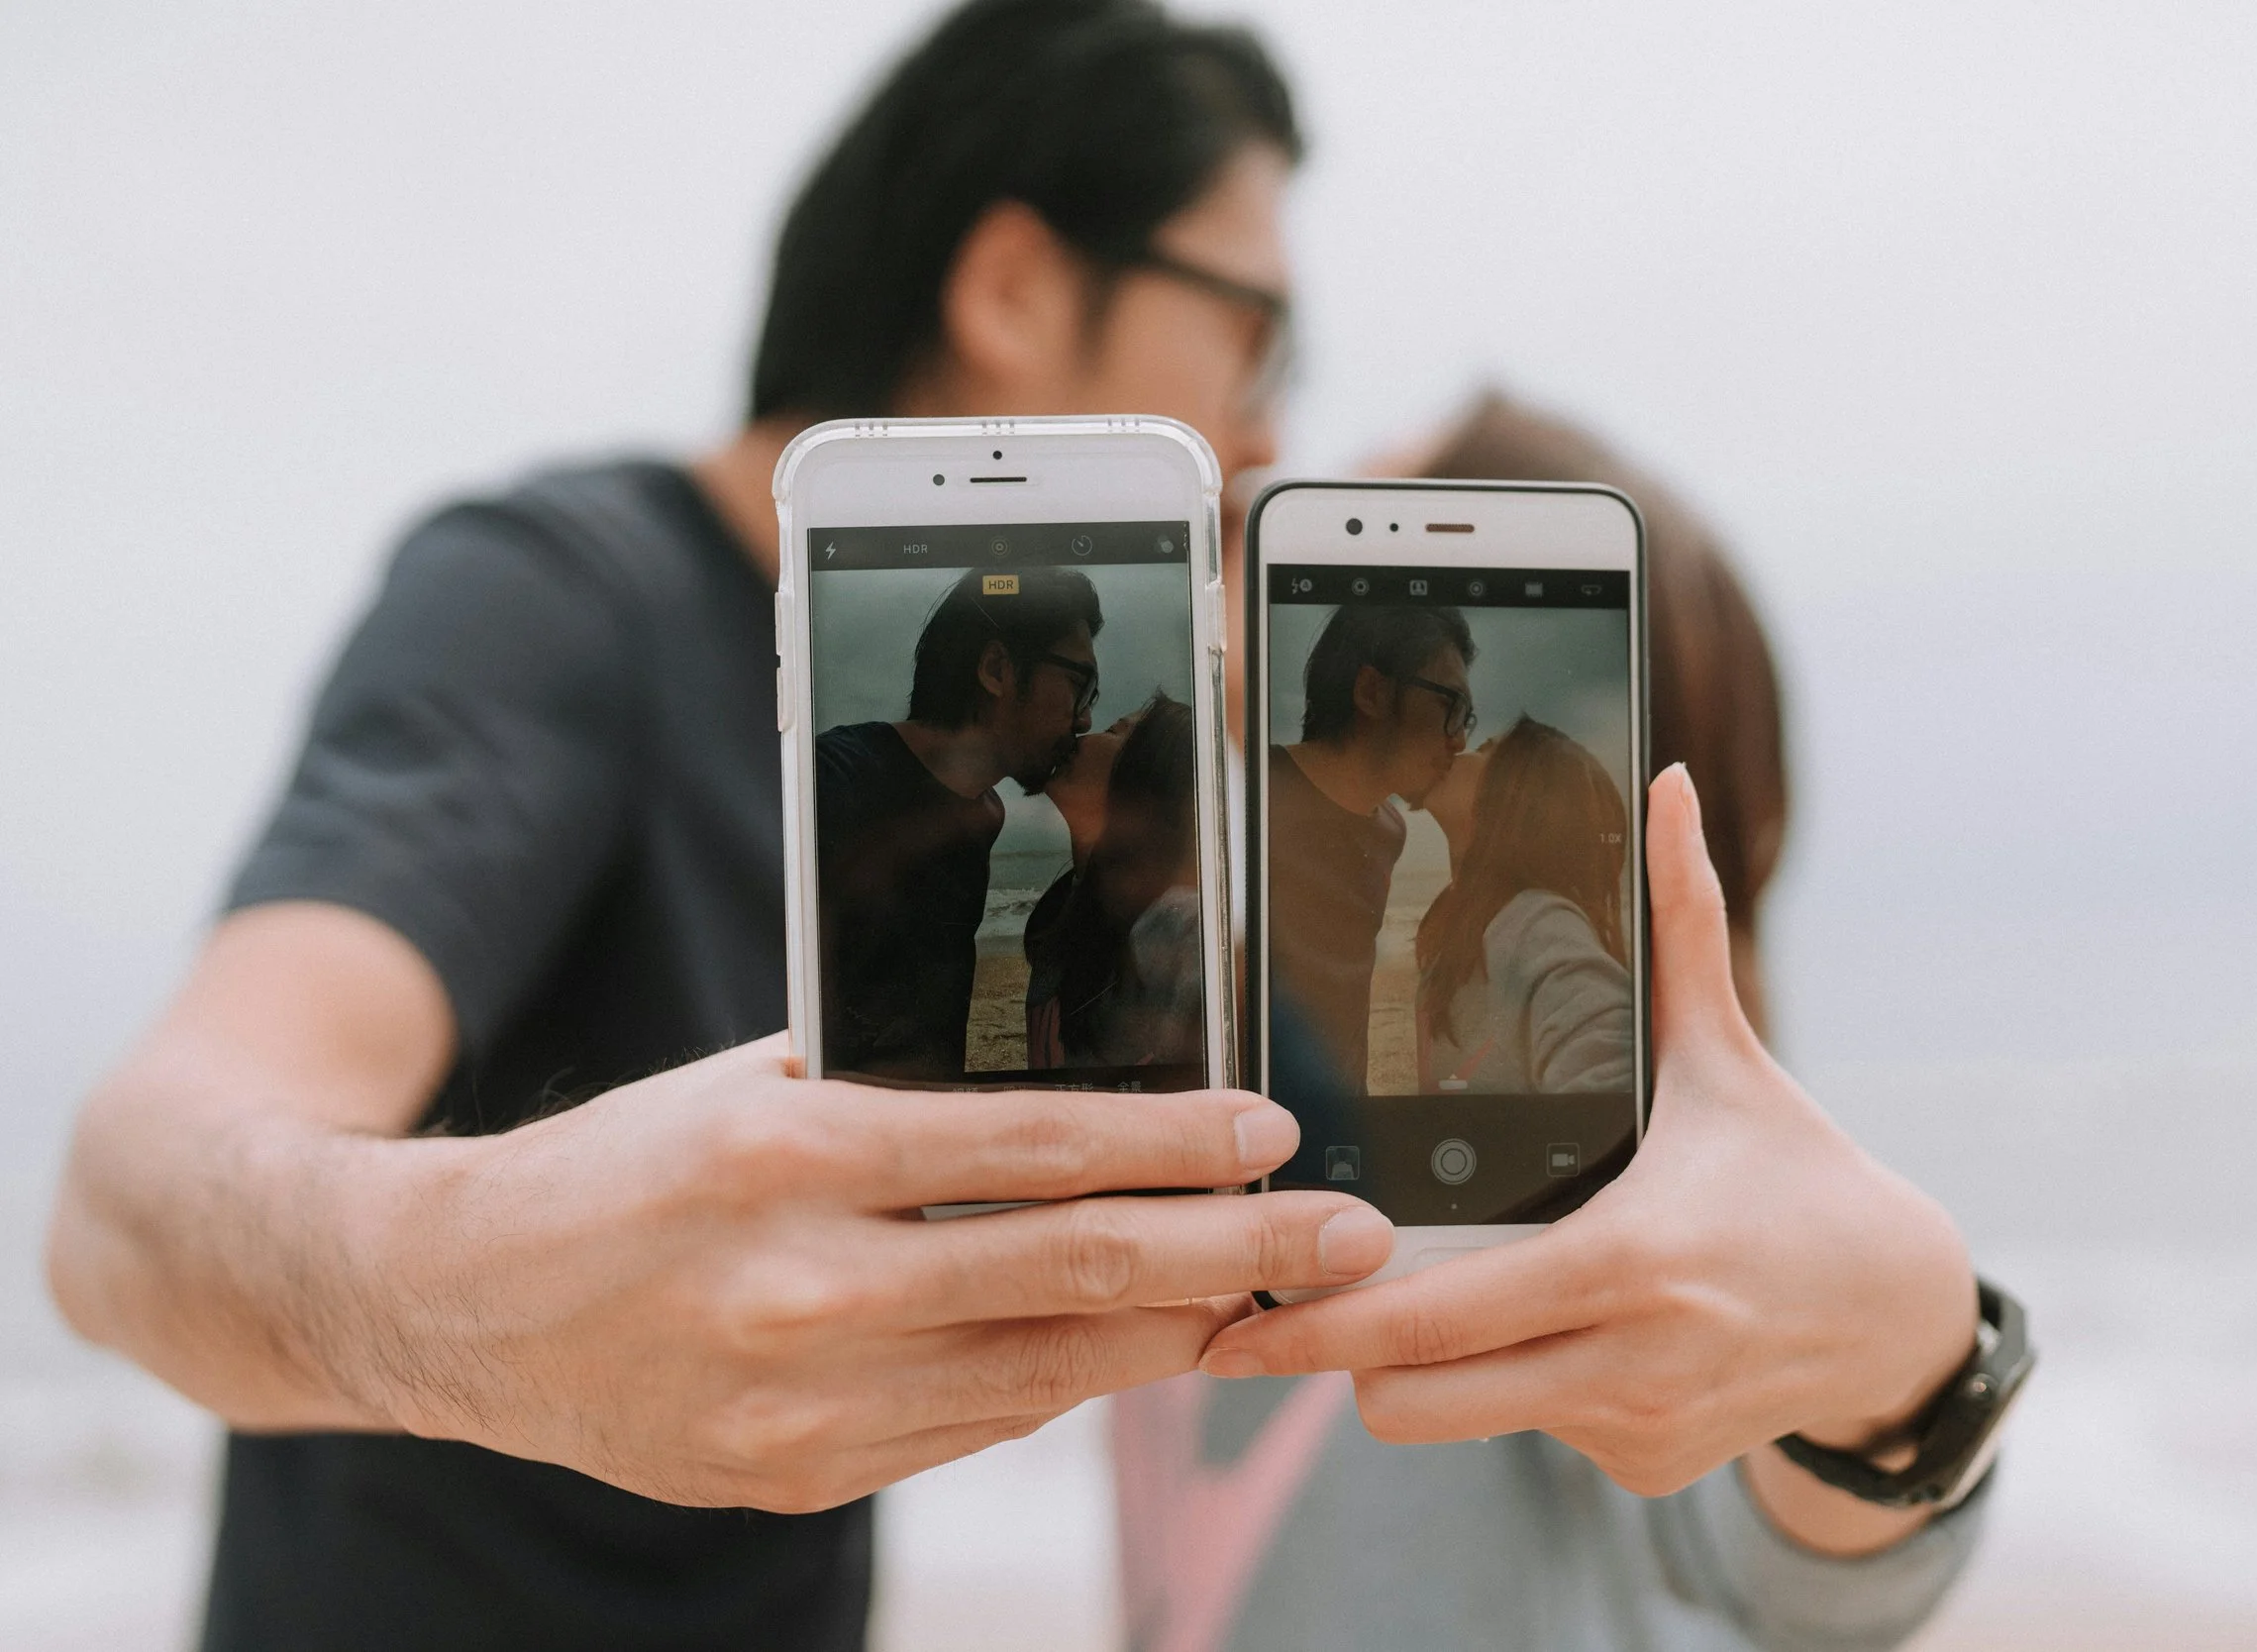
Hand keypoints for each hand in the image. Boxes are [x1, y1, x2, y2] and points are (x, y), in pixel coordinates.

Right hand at [356, 1038, 1393, 1510]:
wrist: (455, 1304)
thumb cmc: (620, 1167)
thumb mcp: (750, 1084)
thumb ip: (899, 1092)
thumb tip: (1079, 1099)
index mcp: (789, 1154)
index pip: (1029, 1147)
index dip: (1171, 1145)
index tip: (1272, 1137)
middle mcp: (798, 1285)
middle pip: (1066, 1272)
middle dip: (1231, 1256)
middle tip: (1348, 1241)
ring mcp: (796, 1401)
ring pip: (1038, 1372)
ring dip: (1169, 1335)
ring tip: (1266, 1296)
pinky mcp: (792, 1477)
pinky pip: (970, 1429)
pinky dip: (1060, 1386)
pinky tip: (1132, 1349)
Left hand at [1199, 766, 1977, 1518]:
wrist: (1899, 1317)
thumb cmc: (1798, 1178)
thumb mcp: (1731, 1057)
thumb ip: (1683, 925)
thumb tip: (1668, 787)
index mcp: (1625, 1259)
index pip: (1434, 1318)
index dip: (1323, 1326)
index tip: (1233, 1324)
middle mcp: (1625, 1361)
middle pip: (1413, 1397)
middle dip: (1337, 1359)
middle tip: (1281, 1313)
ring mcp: (1633, 1428)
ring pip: (1458, 1418)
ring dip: (1423, 1370)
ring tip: (1432, 1298)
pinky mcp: (1642, 1468)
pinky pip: (1528, 1430)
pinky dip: (1515, 1388)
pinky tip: (1559, 1332)